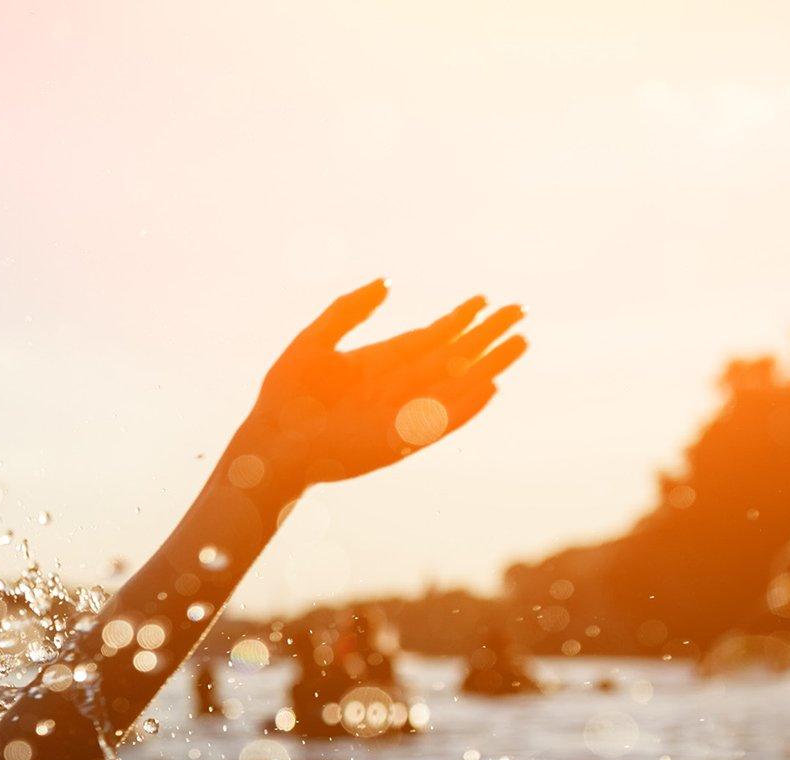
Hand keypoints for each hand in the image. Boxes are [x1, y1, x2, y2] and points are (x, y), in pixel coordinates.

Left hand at [233, 282, 527, 490]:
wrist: (270, 446)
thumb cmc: (285, 398)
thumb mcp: (314, 342)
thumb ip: (347, 311)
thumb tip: (386, 282)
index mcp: (379, 363)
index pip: (429, 337)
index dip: (457, 319)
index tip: (483, 299)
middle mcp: (397, 387)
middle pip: (452, 356)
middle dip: (484, 335)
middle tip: (519, 310)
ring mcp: (402, 414)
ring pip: (456, 385)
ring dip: (488, 365)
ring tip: (520, 342)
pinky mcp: (401, 440)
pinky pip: (442, 422)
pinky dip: (466, 406)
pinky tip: (490, 386)